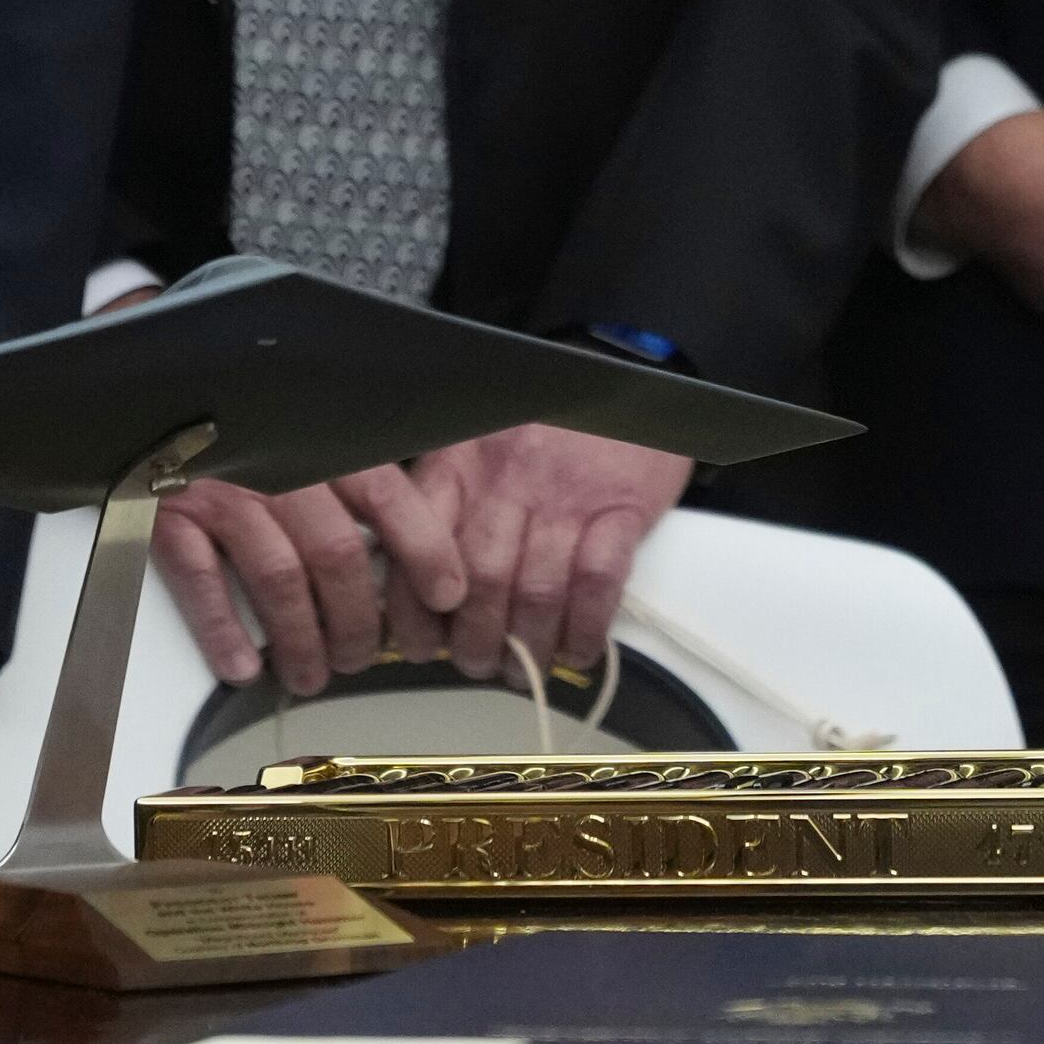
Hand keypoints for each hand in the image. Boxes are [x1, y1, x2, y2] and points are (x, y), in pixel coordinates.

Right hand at [152, 460, 469, 695]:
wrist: (152, 408)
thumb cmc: (238, 441)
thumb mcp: (301, 447)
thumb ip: (350, 488)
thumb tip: (408, 562)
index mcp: (318, 445)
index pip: (387, 496)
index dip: (425, 550)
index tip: (448, 596)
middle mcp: (275, 465)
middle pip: (336, 552)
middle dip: (356, 621)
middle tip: (359, 658)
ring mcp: (221, 488)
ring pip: (279, 576)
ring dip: (299, 639)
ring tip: (309, 675)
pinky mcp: (167, 514)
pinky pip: (201, 579)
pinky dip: (223, 630)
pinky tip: (242, 667)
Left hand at [410, 426, 688, 684]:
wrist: (628, 374)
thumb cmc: (547, 423)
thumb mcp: (477, 442)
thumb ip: (447, 501)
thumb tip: (414, 582)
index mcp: (464, 461)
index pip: (421, 545)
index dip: (414, 610)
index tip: (419, 643)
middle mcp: (511, 478)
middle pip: (481, 580)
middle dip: (474, 641)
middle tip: (476, 664)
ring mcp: (569, 494)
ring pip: (537, 592)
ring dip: (528, 648)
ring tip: (523, 668)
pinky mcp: (622, 507)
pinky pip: (598, 584)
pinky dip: (586, 631)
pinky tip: (578, 653)